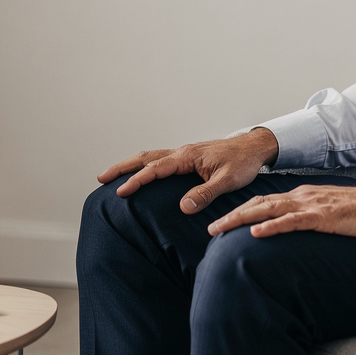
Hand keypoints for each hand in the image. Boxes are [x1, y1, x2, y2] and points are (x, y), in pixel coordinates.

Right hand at [98, 128, 278, 214]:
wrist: (254, 148)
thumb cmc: (243, 162)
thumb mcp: (228, 181)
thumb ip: (205, 193)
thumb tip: (183, 207)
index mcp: (187, 156)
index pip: (155, 169)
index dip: (137, 180)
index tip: (121, 191)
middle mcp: (181, 152)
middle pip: (145, 158)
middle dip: (122, 167)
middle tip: (101, 178)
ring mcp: (183, 154)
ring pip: (150, 157)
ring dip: (130, 165)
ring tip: (113, 176)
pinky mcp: (187, 158)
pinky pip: (160, 160)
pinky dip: (145, 166)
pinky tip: (142, 175)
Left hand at [208, 184, 355, 239]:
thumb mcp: (327, 215)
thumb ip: (308, 219)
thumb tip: (290, 231)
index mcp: (301, 197)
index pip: (264, 202)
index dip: (241, 211)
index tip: (222, 222)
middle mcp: (301, 197)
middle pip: (258, 204)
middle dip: (232, 215)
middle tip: (210, 229)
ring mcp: (310, 205)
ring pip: (268, 209)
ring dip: (241, 219)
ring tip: (220, 229)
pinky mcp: (322, 217)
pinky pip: (292, 221)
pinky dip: (272, 226)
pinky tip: (256, 232)